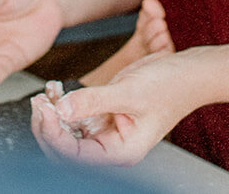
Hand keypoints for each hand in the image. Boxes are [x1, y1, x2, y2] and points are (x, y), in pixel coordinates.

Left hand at [28, 51, 195, 166]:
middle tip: (39, 101)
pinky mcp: (104, 115)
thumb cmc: (171, 86)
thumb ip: (94, 101)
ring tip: (46, 93)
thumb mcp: (129, 91)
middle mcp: (111, 147)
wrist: (189, 72)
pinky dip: (61, 105)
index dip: (54, 135)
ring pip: (66, 132)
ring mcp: (106, 132)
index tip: (45, 110)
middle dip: (47, 127)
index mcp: (120, 152)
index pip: (74, 156)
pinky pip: (75, 116)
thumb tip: (62, 109)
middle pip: (65, 149)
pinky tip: (56, 90)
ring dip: (51, 115)